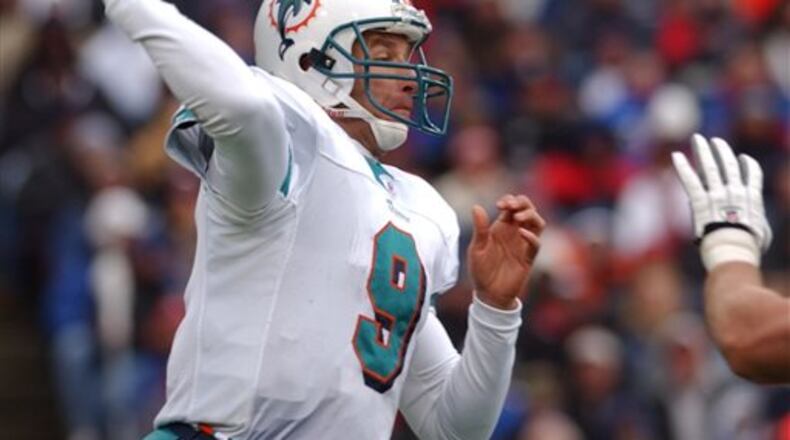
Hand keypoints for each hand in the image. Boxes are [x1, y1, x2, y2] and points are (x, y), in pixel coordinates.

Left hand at [467, 194, 544, 309]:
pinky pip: (536, 244)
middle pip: (528, 209)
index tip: (500, 204)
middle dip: (522, 203)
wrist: (488, 294)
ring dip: (531, 215)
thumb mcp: (476, 248)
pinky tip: (521, 233)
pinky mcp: (528, 258)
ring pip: (537, 223)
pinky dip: (531, 236)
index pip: (512, 206)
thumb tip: (476, 206)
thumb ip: (480, 228)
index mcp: (501, 227)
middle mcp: (515, 233)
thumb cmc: (481, 271)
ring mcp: (523, 244)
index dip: (510, 200)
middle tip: (511, 206)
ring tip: (518, 217)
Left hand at [671, 134, 771, 251]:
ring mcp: (717, 194)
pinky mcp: (700, 201)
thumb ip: (758, 223)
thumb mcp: (762, 232)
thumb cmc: (748, 247)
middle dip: (721, 150)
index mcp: (752, 197)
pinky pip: (690, 180)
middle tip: (714, 141)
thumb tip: (757, 228)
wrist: (733, 250)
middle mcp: (735, 191)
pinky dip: (682, 166)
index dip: (747, 164)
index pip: (752, 173)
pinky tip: (675, 155)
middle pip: (728, 165)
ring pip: (710, 167)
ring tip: (697, 139)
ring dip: (703, 150)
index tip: (741, 157)